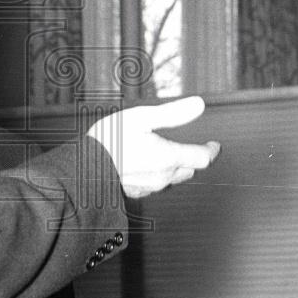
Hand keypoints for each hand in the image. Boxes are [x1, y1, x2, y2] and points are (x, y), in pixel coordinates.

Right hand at [87, 95, 220, 198]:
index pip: (202, 158)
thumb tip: (198, 105)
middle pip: (189, 170)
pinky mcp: (135, 193)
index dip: (211, 150)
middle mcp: (163, 176)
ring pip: (171, 179)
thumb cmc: (110, 140)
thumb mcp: (142, 117)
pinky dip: (156, 176)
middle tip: (191, 148)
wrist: (83, 167)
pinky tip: (147, 168)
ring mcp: (149, 187)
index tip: (214, 145)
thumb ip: (173, 113)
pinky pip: (154, 186)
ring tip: (167, 156)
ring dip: (174, 168)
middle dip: (192, 159)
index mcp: (168, 157)